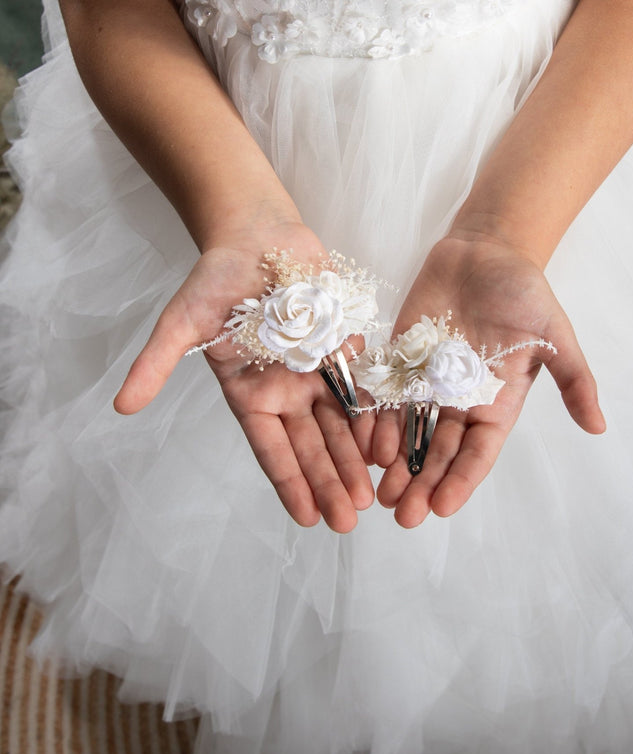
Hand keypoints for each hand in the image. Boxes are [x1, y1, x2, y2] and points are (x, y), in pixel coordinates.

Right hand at [114, 223, 374, 532]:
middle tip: (348, 518)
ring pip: (341, 425)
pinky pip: (364, 387)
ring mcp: (318, 373)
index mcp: (251, 395)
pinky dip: (376, 416)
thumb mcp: (181, 322)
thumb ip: (157, 363)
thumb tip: (121, 405)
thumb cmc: (215, 279)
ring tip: (370, 494)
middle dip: (329, 481)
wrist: (256, 235)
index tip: (307, 518)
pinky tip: (389, 445)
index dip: (290, 483)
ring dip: (355, 459)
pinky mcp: (345, 349)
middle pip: (312, 445)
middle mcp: (287, 391)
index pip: (272, 449)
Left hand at [373, 235, 605, 527]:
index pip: (477, 452)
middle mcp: (459, 402)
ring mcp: (426, 383)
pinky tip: (362, 446)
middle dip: (421, 483)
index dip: (460, 479)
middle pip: (438, 452)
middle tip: (403, 515)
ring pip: (408, 433)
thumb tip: (599, 426)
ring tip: (379, 492)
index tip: (442, 507)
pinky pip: (385, 398)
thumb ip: (573, 380)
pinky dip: (374, 422)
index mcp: (495, 404)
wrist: (486, 252)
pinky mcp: (399, 361)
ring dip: (394, 464)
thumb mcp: (555, 335)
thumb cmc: (525, 292)